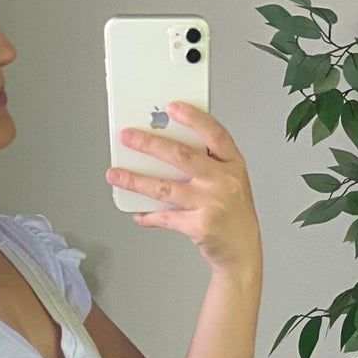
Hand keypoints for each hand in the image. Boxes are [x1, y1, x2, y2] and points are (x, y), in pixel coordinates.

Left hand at [106, 101, 260, 271]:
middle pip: (182, 156)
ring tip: (115, 174)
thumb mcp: (229, 180)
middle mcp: (224, 181)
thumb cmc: (232, 212)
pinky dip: (149, 215)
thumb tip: (163, 147)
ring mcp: (212, 204)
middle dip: (149, 144)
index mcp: (233, 164)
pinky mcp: (200, 226)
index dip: (194, 118)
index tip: (171, 107)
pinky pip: (166, 217)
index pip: (214, 134)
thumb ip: (207, 163)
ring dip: (136, 180)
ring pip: (165, 187)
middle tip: (127, 137)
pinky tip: (138, 213)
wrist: (242, 250)